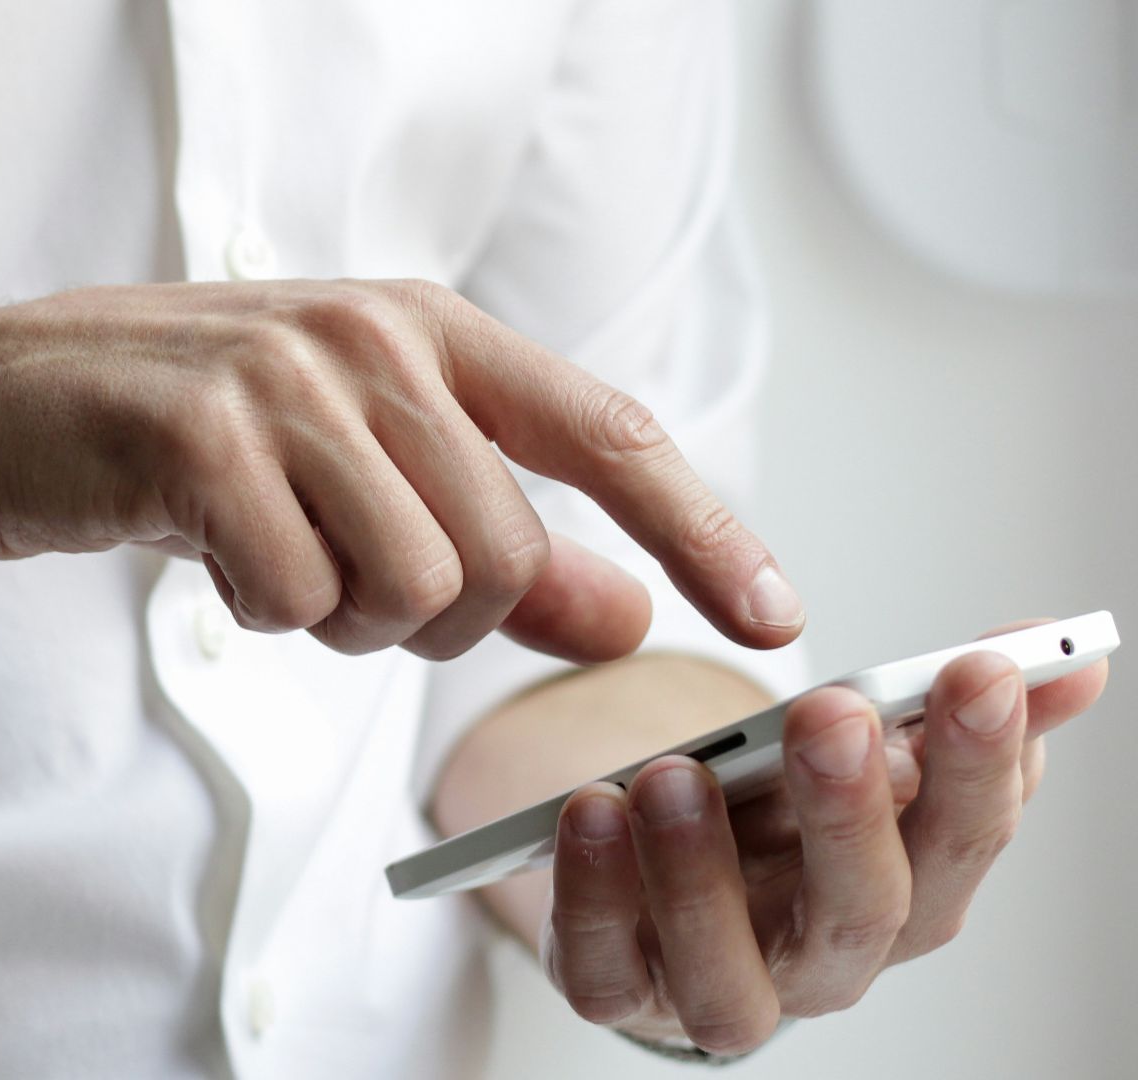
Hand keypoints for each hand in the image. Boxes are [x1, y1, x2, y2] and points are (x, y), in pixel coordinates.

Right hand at [0, 279, 802, 660]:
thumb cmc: (177, 439)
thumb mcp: (351, 473)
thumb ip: (496, 540)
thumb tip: (625, 615)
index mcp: (426, 329)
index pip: (608, 434)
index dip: (703, 530)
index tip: (774, 617)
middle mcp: (372, 337)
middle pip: (503, 555)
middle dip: (432, 617)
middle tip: (337, 582)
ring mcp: (286, 379)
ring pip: (412, 587)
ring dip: (340, 619)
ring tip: (268, 556)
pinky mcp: (202, 437)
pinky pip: (297, 599)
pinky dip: (260, 614)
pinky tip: (207, 553)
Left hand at [539, 622, 1110, 1053]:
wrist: (660, 877)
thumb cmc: (775, 818)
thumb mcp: (859, 753)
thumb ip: (948, 708)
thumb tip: (1069, 652)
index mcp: (906, 893)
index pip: (964, 839)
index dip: (980, 761)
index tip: (977, 669)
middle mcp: (824, 960)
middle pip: (861, 913)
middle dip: (851, 812)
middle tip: (832, 714)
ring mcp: (719, 987)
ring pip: (728, 974)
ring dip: (701, 872)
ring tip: (675, 774)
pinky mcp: (619, 991)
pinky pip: (603, 972)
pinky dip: (593, 898)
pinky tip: (590, 812)